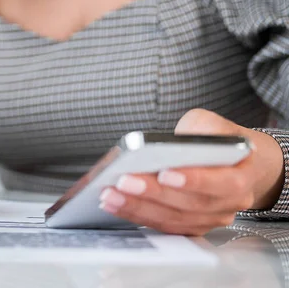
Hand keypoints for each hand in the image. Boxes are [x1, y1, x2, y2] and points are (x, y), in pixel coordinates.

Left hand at [98, 109, 284, 234]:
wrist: (238, 165)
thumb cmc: (218, 141)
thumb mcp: (213, 124)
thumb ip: (199, 130)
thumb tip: (169, 143)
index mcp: (241, 176)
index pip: (220, 182)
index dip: (192, 180)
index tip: (164, 172)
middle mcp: (228, 204)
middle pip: (189, 204)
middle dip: (153, 193)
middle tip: (124, 182)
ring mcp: (209, 219)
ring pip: (172, 219)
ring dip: (137, 207)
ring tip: (110, 194)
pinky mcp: (189, 226)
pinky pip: (161, 225)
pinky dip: (135, 214)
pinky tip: (113, 204)